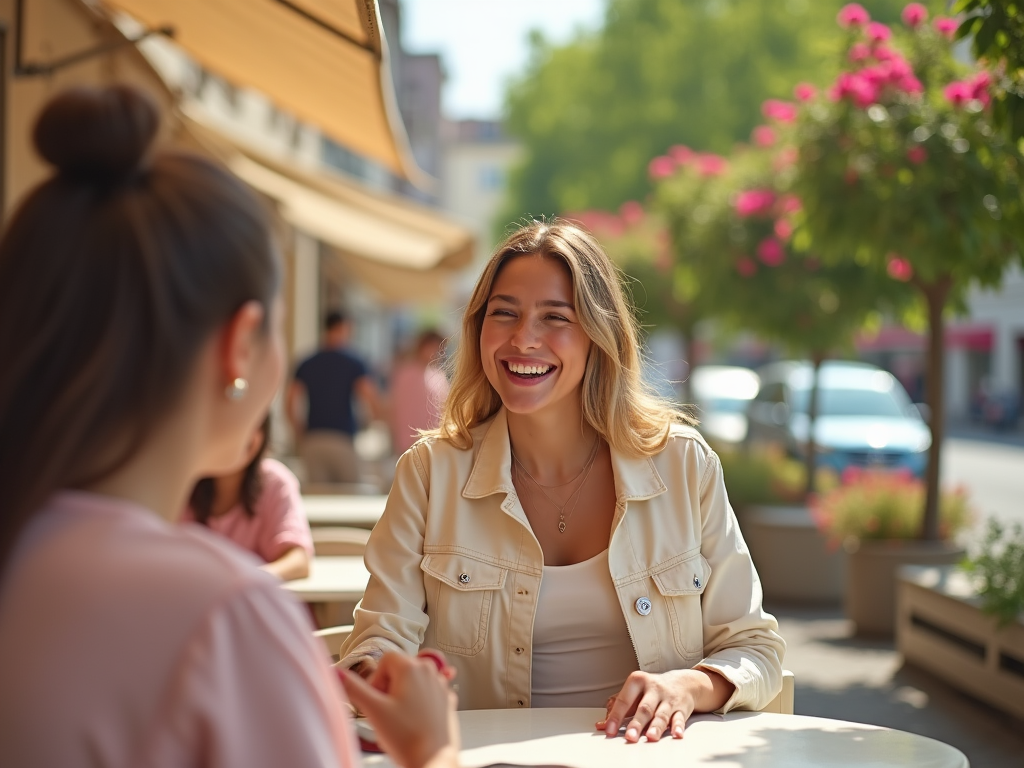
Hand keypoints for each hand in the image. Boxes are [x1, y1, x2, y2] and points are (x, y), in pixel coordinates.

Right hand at [340, 651, 458, 767]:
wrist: (433, 760)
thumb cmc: (408, 738)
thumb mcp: (374, 711)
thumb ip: (354, 688)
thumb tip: (338, 673)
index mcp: (412, 668)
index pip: (386, 659)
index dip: (376, 679)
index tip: (377, 698)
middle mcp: (430, 671)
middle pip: (401, 668)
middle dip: (389, 686)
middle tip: (386, 709)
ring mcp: (441, 685)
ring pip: (414, 680)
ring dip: (404, 694)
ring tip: (400, 717)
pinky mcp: (448, 700)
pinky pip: (427, 693)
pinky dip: (419, 702)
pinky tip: (414, 719)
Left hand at [596, 668, 734, 742]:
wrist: (683, 682)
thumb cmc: (653, 690)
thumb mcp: (635, 693)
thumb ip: (618, 708)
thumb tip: (602, 725)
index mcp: (638, 681)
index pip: (624, 700)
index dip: (616, 716)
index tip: (609, 730)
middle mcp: (653, 688)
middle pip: (644, 708)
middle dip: (637, 723)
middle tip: (630, 736)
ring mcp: (668, 698)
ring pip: (661, 714)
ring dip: (656, 727)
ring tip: (650, 737)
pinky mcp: (681, 708)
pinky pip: (680, 718)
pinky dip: (678, 727)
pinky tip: (676, 734)